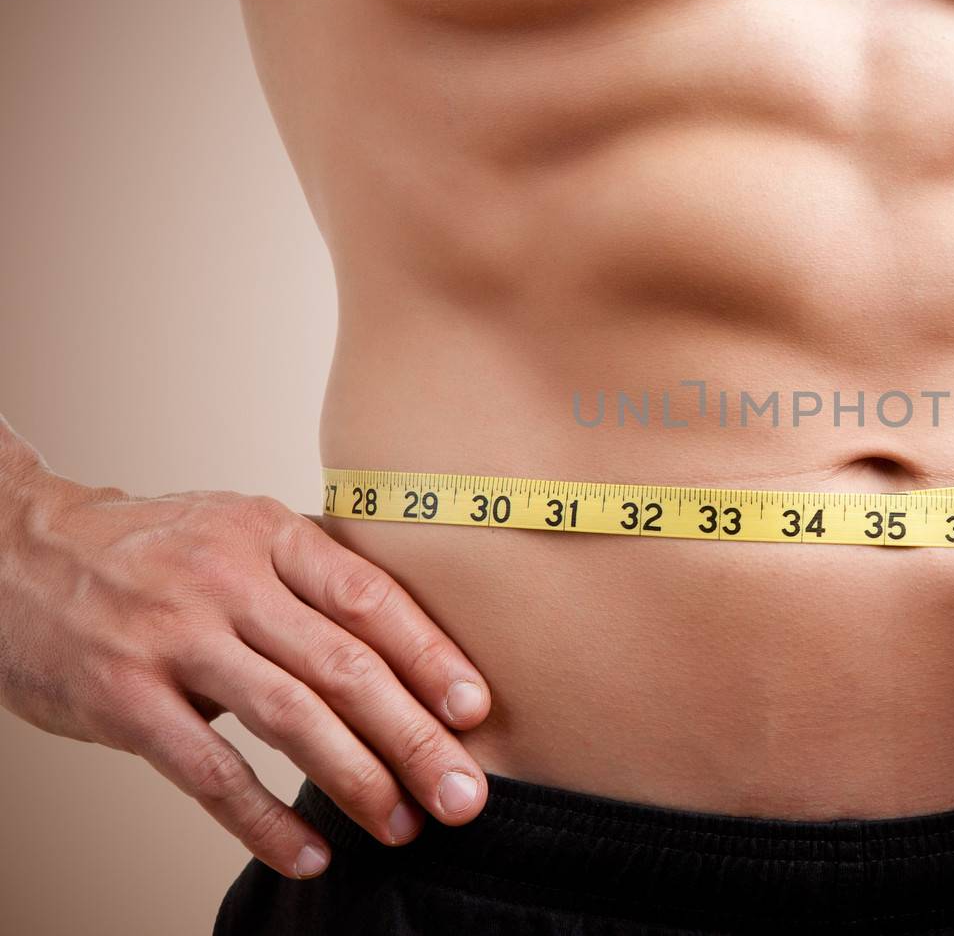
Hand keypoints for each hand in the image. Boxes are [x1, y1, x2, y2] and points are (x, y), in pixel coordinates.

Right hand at [0, 475, 492, 878]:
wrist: (16, 554)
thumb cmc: (153, 552)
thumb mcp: (236, 535)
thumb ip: (311, 582)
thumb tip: (413, 654)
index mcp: (268, 533)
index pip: (370, 597)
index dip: (430, 656)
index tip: (475, 711)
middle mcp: (227, 578)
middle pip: (343, 666)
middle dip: (414, 737)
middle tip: (462, 793)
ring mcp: (173, 637)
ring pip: (288, 717)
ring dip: (356, 779)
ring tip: (403, 825)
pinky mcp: (124, 697)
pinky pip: (208, 770)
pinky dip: (262, 819)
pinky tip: (309, 852)